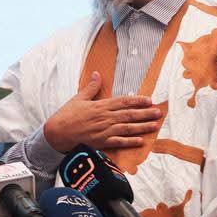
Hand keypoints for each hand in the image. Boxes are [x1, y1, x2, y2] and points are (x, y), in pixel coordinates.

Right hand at [42, 71, 161, 151]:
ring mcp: (104, 131)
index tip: (149, 100)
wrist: (57, 133)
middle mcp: (105, 118)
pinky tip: (141, 140)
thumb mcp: (78, 98)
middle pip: (129, 114)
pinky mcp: (101, 142)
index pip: (123, 102)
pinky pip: (119, 142)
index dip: (137, 101)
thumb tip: (97, 74)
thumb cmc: (66, 115)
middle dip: (145, 113)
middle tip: (159, 112)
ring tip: (155, 125)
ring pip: (128, 128)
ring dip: (142, 126)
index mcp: (100, 106)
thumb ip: (91, 87)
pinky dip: (130, 141)